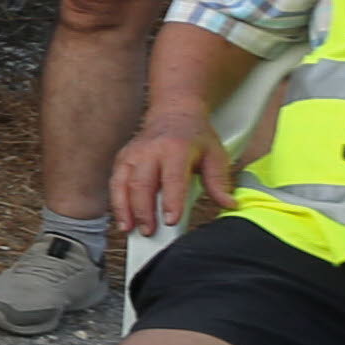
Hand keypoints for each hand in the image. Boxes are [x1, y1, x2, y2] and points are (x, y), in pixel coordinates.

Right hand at [108, 116, 231, 240]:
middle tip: (149, 232)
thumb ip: (219, 181)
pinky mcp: (123, 159)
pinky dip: (116, 202)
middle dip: (143, 210)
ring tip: (129, 228)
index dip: (171, 201)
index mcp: (176, 148)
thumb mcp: (215, 154)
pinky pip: (115, 182)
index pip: (172, 178)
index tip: (171, 220)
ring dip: (124, 208)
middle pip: (142, 183)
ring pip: (122, 183)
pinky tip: (122, 218)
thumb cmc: (195, 136)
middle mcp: (150, 151)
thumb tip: (228, 204)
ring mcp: (133, 154)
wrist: (173, 112)